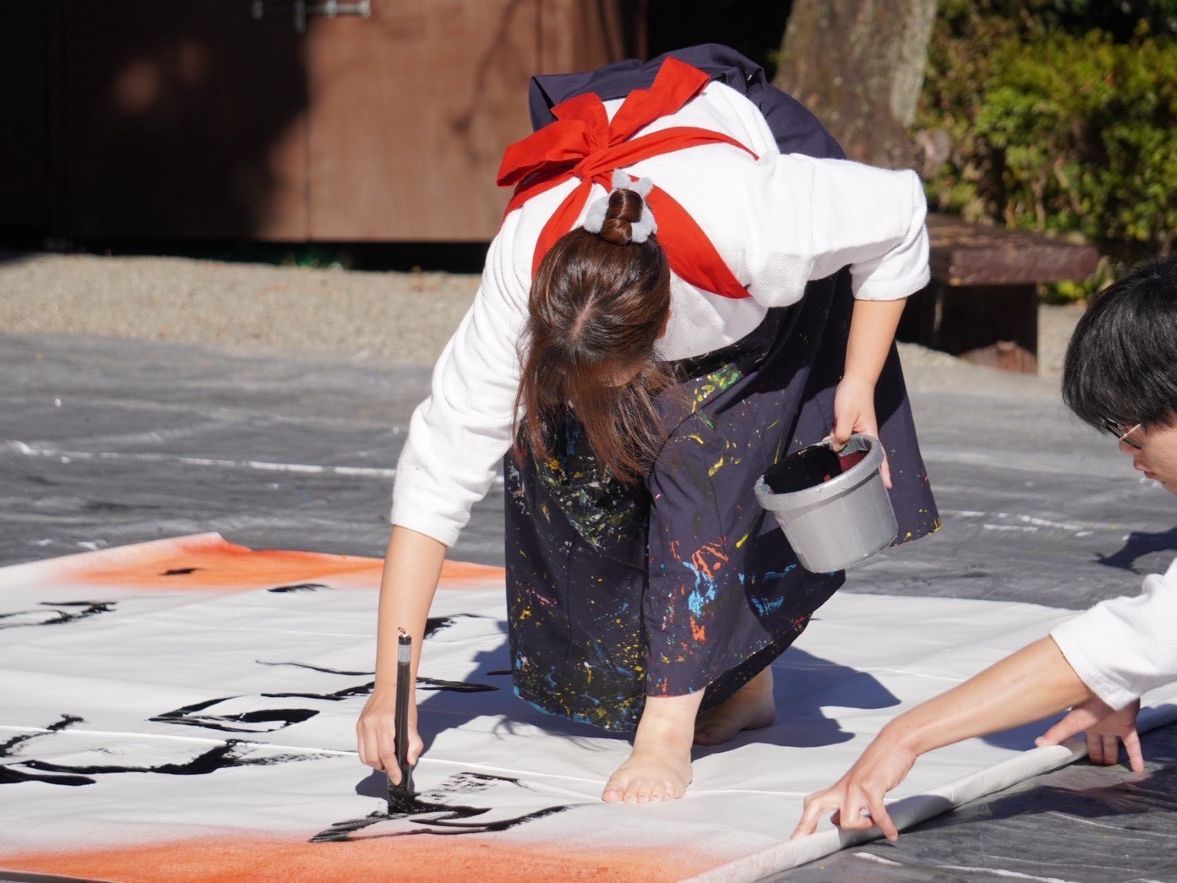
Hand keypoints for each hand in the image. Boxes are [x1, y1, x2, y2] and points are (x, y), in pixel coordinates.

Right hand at [356, 686, 422, 784]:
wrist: (390, 686)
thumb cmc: (402, 702)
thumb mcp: (411, 722)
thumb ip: (413, 742)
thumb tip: (411, 761)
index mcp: (384, 723)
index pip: (386, 754)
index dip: (392, 769)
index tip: (397, 778)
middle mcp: (370, 725)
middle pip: (373, 758)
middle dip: (383, 767)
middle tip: (393, 769)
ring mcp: (362, 725)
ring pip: (365, 756)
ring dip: (375, 763)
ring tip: (386, 762)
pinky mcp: (358, 726)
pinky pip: (362, 748)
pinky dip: (370, 754)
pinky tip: (379, 752)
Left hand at [791, 733, 915, 841]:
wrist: (894, 743)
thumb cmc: (878, 766)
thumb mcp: (858, 786)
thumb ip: (845, 804)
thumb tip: (835, 821)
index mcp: (838, 788)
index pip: (813, 804)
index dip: (804, 823)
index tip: (795, 840)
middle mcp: (842, 788)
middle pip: (813, 806)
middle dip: (806, 826)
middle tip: (800, 841)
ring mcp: (855, 787)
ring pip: (848, 821)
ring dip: (863, 826)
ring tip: (875, 823)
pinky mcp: (871, 788)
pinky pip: (877, 815)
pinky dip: (886, 826)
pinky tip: (892, 834)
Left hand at [832, 376, 890, 487]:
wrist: (854, 381)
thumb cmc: (854, 397)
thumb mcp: (846, 416)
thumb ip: (841, 433)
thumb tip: (835, 450)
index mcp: (870, 435)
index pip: (879, 457)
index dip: (883, 472)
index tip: (888, 487)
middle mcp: (864, 436)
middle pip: (864, 457)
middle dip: (862, 471)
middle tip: (858, 488)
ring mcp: (855, 432)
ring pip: (849, 450)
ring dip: (844, 460)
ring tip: (839, 476)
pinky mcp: (846, 427)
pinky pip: (840, 441)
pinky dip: (834, 446)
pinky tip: (824, 450)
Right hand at [1037, 697, 1143, 771]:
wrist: (1113, 689)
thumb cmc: (1090, 703)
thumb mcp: (1073, 721)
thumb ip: (1056, 733)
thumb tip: (1038, 744)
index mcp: (1082, 724)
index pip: (1077, 739)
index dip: (1075, 749)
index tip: (1071, 759)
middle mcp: (1097, 726)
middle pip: (1095, 744)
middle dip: (1094, 754)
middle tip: (1093, 767)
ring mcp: (1113, 726)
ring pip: (1112, 745)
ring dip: (1111, 756)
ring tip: (1110, 768)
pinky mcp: (1128, 726)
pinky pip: (1133, 745)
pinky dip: (1135, 757)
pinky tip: (1138, 770)